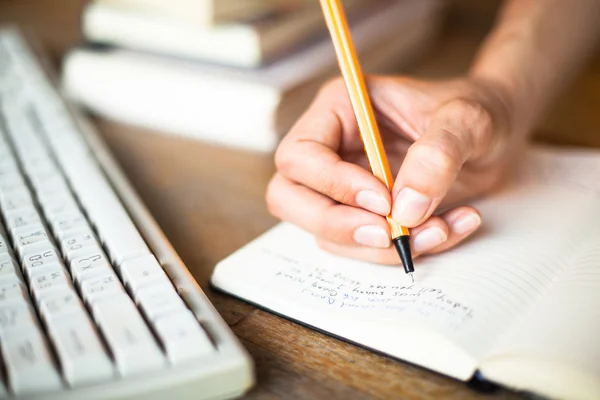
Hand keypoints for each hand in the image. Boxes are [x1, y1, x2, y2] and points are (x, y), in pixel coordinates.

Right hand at [267, 76, 516, 263]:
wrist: (493, 135)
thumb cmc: (475, 111)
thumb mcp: (468, 119)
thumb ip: (438, 154)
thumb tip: (405, 210)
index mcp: (339, 109)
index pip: (300, 155)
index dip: (333, 184)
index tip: (384, 200)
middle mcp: (330, 150)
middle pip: (289, 198)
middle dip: (337, 225)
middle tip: (390, 234)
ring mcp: (341, 187)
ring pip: (325, 233)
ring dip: (380, 246)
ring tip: (442, 228)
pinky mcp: (361, 215)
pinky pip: (362, 246)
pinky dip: (403, 251)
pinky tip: (449, 228)